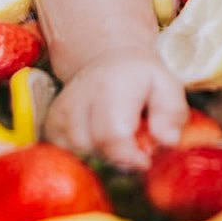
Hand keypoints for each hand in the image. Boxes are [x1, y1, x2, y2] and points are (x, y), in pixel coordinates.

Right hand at [45, 52, 187, 170]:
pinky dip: (84, 154)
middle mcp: (81, 96)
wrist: (108, 60)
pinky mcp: (50, 123)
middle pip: (94, 149)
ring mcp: (61, 110)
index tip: (144, 160)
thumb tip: (166, 141)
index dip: (130, 156)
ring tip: (115, 135)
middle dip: (118, 156)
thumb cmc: (141, 79)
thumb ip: (172, 114)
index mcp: (113, 85)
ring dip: (101, 155)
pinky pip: (65, 154)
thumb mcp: (167, 86)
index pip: (113, 135)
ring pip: (79, 154)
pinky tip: (96, 137)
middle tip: (133, 143)